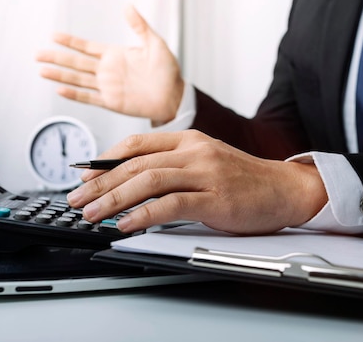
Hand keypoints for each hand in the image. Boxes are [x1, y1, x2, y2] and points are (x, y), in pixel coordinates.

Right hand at [36, 5, 184, 124]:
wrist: (174, 96)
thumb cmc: (168, 71)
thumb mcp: (155, 43)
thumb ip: (139, 26)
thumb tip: (128, 6)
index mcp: (115, 55)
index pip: (87, 47)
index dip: (70, 42)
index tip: (54, 35)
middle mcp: (108, 71)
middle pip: (76, 63)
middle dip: (57, 58)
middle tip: (37, 54)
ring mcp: (108, 87)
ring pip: (78, 80)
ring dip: (60, 75)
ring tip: (42, 70)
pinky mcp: (112, 102)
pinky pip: (90, 98)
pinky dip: (75, 94)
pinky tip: (60, 89)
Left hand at [66, 130, 328, 234]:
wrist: (285, 188)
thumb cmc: (244, 179)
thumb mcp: (205, 161)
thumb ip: (174, 165)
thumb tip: (134, 180)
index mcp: (189, 139)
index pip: (137, 143)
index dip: (105, 159)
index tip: (84, 174)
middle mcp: (194, 151)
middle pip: (135, 163)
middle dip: (100, 182)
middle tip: (76, 198)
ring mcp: (205, 173)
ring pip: (148, 180)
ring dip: (114, 199)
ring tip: (92, 213)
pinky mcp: (215, 198)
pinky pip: (170, 204)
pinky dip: (143, 214)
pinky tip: (126, 224)